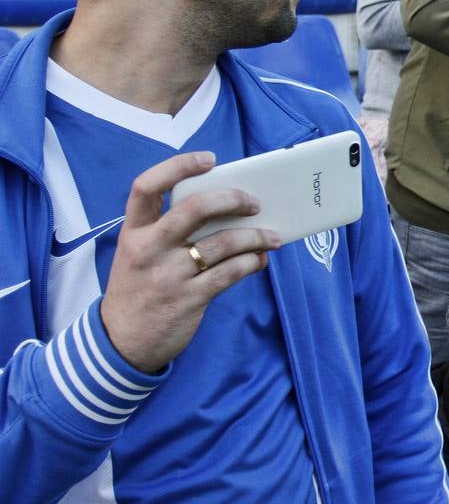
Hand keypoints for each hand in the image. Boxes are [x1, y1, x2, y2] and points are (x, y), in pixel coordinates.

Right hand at [99, 152, 283, 373]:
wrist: (120, 343)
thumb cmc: (140, 288)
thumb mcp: (140, 254)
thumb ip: (172, 231)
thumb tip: (229, 210)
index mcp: (133, 232)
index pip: (145, 186)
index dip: (178, 167)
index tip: (210, 160)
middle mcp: (148, 249)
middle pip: (194, 209)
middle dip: (231, 199)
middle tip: (254, 202)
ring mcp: (168, 274)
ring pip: (222, 243)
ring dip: (255, 236)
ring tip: (272, 237)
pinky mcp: (188, 299)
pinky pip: (230, 273)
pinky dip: (251, 262)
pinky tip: (260, 259)